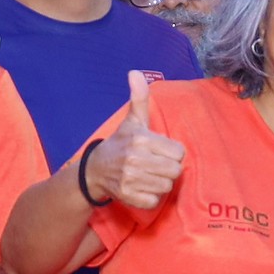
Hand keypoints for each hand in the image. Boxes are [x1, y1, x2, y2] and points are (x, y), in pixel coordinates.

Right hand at [83, 74, 186, 210]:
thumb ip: (139, 98)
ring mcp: (131, 179)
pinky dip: (150, 197)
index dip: (171, 152)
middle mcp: (135, 159)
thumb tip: (135, 72)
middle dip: (168, 169)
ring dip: (160, 183)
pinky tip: (141, 187)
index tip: (159, 151)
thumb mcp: (132, 120)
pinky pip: (154, 201)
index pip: (179, 152)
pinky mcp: (128, 196)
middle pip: (175, 171)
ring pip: (166, 186)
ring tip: (148, 175)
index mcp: (141, 139)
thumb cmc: (120, 143)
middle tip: (155, 165)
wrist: (95, 170)